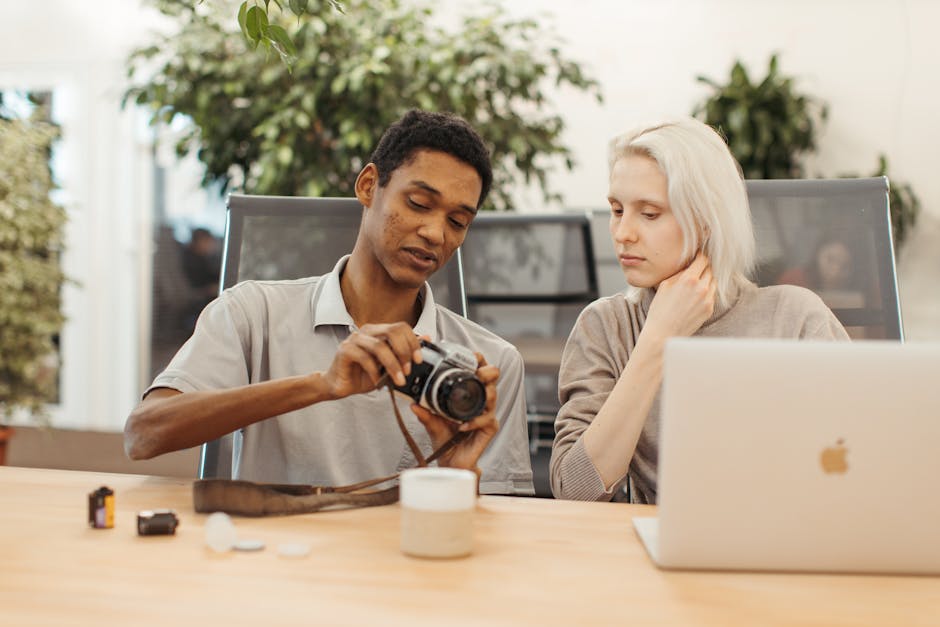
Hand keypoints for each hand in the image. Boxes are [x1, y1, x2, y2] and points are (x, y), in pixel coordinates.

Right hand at [322, 323, 422, 399]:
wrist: (341, 385)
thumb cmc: (364, 375)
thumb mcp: (389, 365)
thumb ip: (404, 352)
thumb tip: (426, 338)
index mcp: (379, 331)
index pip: (401, 327)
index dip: (413, 342)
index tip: (419, 359)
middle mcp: (367, 332)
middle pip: (392, 332)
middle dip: (404, 352)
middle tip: (408, 370)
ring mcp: (355, 339)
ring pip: (380, 346)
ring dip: (393, 365)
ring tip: (398, 380)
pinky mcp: (345, 350)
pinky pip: (364, 357)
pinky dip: (374, 371)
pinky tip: (378, 381)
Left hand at [410, 352, 499, 476]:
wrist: (449, 460)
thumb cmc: (444, 437)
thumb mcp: (431, 422)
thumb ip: (424, 412)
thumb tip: (412, 403)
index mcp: (469, 393)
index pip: (479, 370)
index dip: (479, 361)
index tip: (473, 356)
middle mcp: (481, 401)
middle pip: (493, 378)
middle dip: (488, 372)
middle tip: (477, 373)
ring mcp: (487, 414)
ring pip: (493, 396)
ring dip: (482, 394)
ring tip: (468, 399)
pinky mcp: (489, 428)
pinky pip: (487, 419)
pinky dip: (474, 421)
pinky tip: (462, 426)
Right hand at [643, 251, 716, 341]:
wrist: (663, 333)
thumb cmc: (660, 310)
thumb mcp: (664, 285)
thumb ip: (679, 274)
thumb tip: (688, 267)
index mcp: (689, 279)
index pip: (702, 260)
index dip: (700, 256)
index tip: (698, 256)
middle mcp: (702, 288)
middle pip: (710, 270)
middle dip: (704, 268)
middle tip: (697, 268)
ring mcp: (708, 300)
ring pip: (714, 282)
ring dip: (707, 279)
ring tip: (697, 282)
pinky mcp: (709, 310)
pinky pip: (712, 295)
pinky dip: (707, 292)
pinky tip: (696, 295)